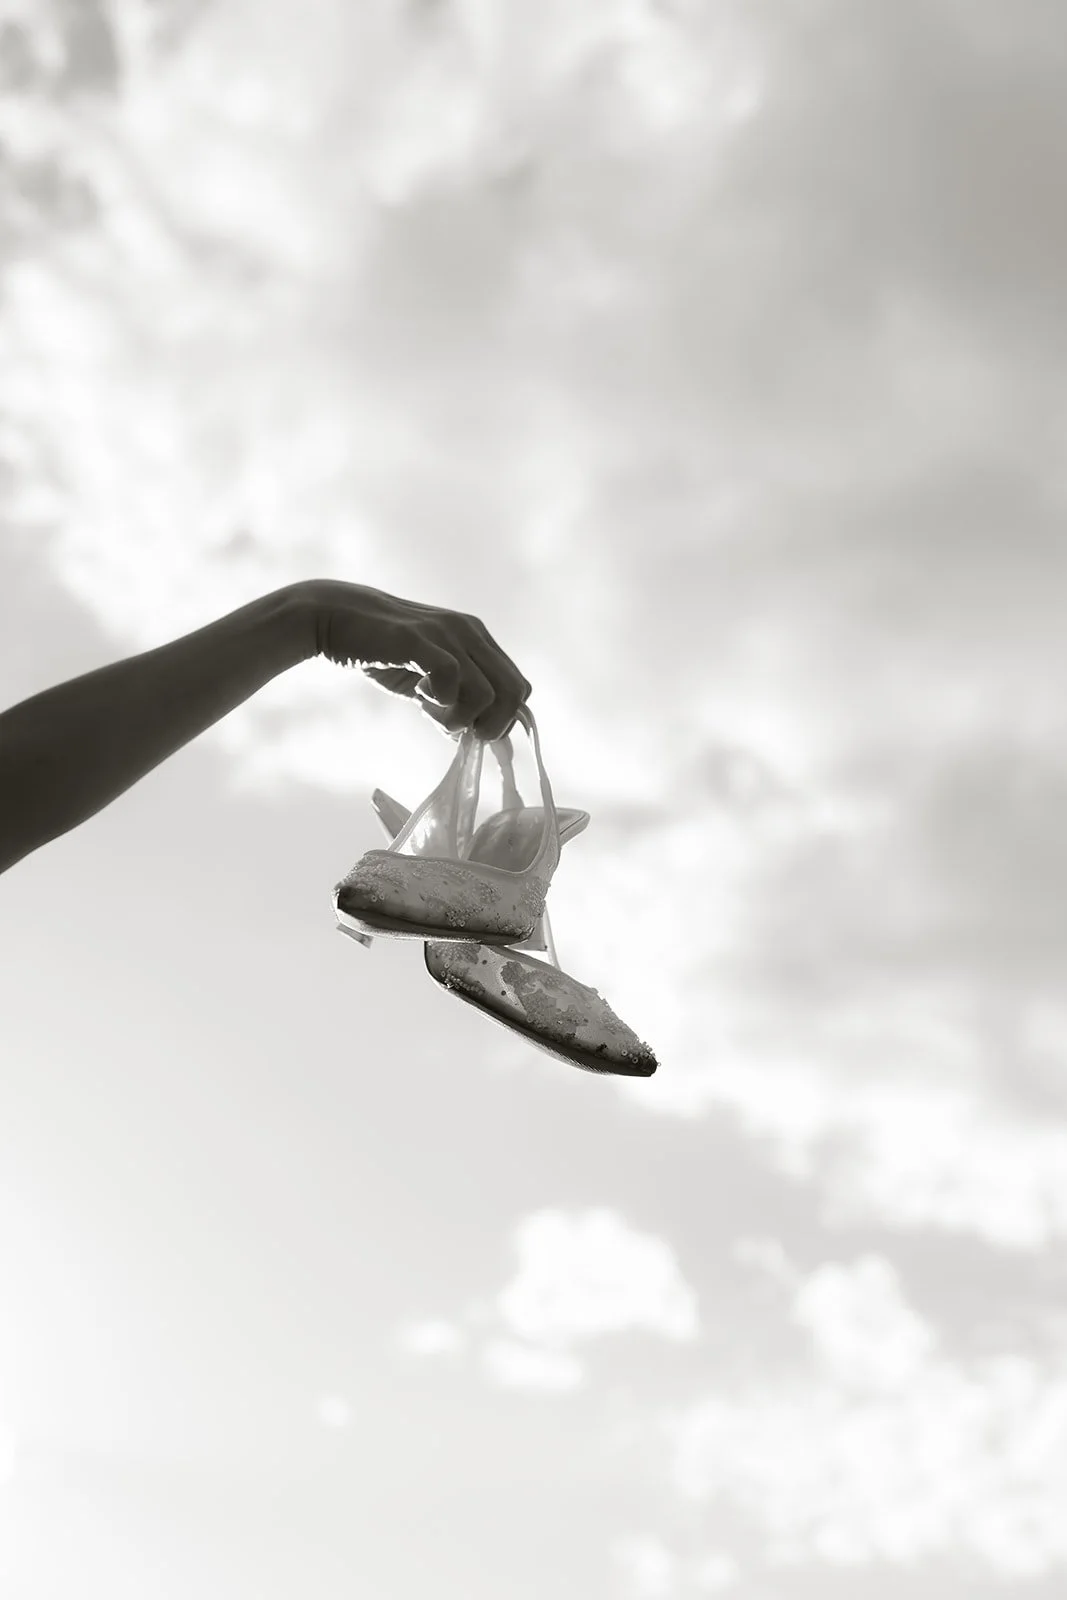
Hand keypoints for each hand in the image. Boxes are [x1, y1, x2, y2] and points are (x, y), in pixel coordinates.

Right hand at [300, 579, 532, 742]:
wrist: (334, 616)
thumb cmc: (380, 649)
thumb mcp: (426, 676)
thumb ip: (452, 699)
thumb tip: (469, 736)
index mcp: (477, 639)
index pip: (517, 687)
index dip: (501, 719)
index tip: (469, 730)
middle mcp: (470, 632)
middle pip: (514, 692)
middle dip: (491, 725)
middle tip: (456, 730)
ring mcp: (447, 634)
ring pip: (488, 694)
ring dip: (461, 718)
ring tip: (430, 712)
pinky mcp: (419, 641)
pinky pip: (451, 678)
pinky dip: (441, 701)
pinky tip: (418, 696)